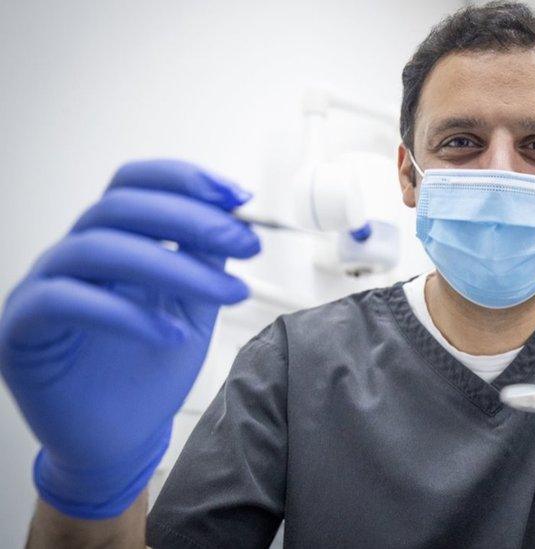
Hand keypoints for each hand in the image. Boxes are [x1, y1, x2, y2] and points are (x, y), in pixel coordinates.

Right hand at [0, 160, 259, 518]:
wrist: (120, 438)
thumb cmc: (152, 369)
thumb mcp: (193, 307)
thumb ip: (206, 261)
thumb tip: (234, 217)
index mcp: (112, 240)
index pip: (134, 184)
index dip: (184, 179)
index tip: (240, 198)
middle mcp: (73, 254)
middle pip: (120, 206)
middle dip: (192, 219)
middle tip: (247, 247)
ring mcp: (42, 288)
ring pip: (98, 248)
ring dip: (173, 267)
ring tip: (227, 295)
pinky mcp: (22, 331)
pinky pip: (66, 302)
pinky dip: (126, 314)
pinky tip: (173, 335)